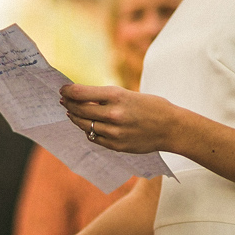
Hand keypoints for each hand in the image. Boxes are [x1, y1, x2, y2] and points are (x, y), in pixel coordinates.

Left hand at [60, 84, 181, 153]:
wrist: (171, 128)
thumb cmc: (152, 107)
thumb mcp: (129, 95)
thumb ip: (107, 98)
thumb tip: (83, 97)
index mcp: (116, 96)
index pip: (81, 93)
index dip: (68, 91)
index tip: (63, 90)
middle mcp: (113, 114)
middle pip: (79, 110)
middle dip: (69, 104)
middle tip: (63, 101)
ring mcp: (114, 132)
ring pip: (84, 125)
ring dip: (75, 118)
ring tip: (72, 113)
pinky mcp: (116, 145)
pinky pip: (95, 138)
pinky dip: (89, 131)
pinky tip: (88, 126)